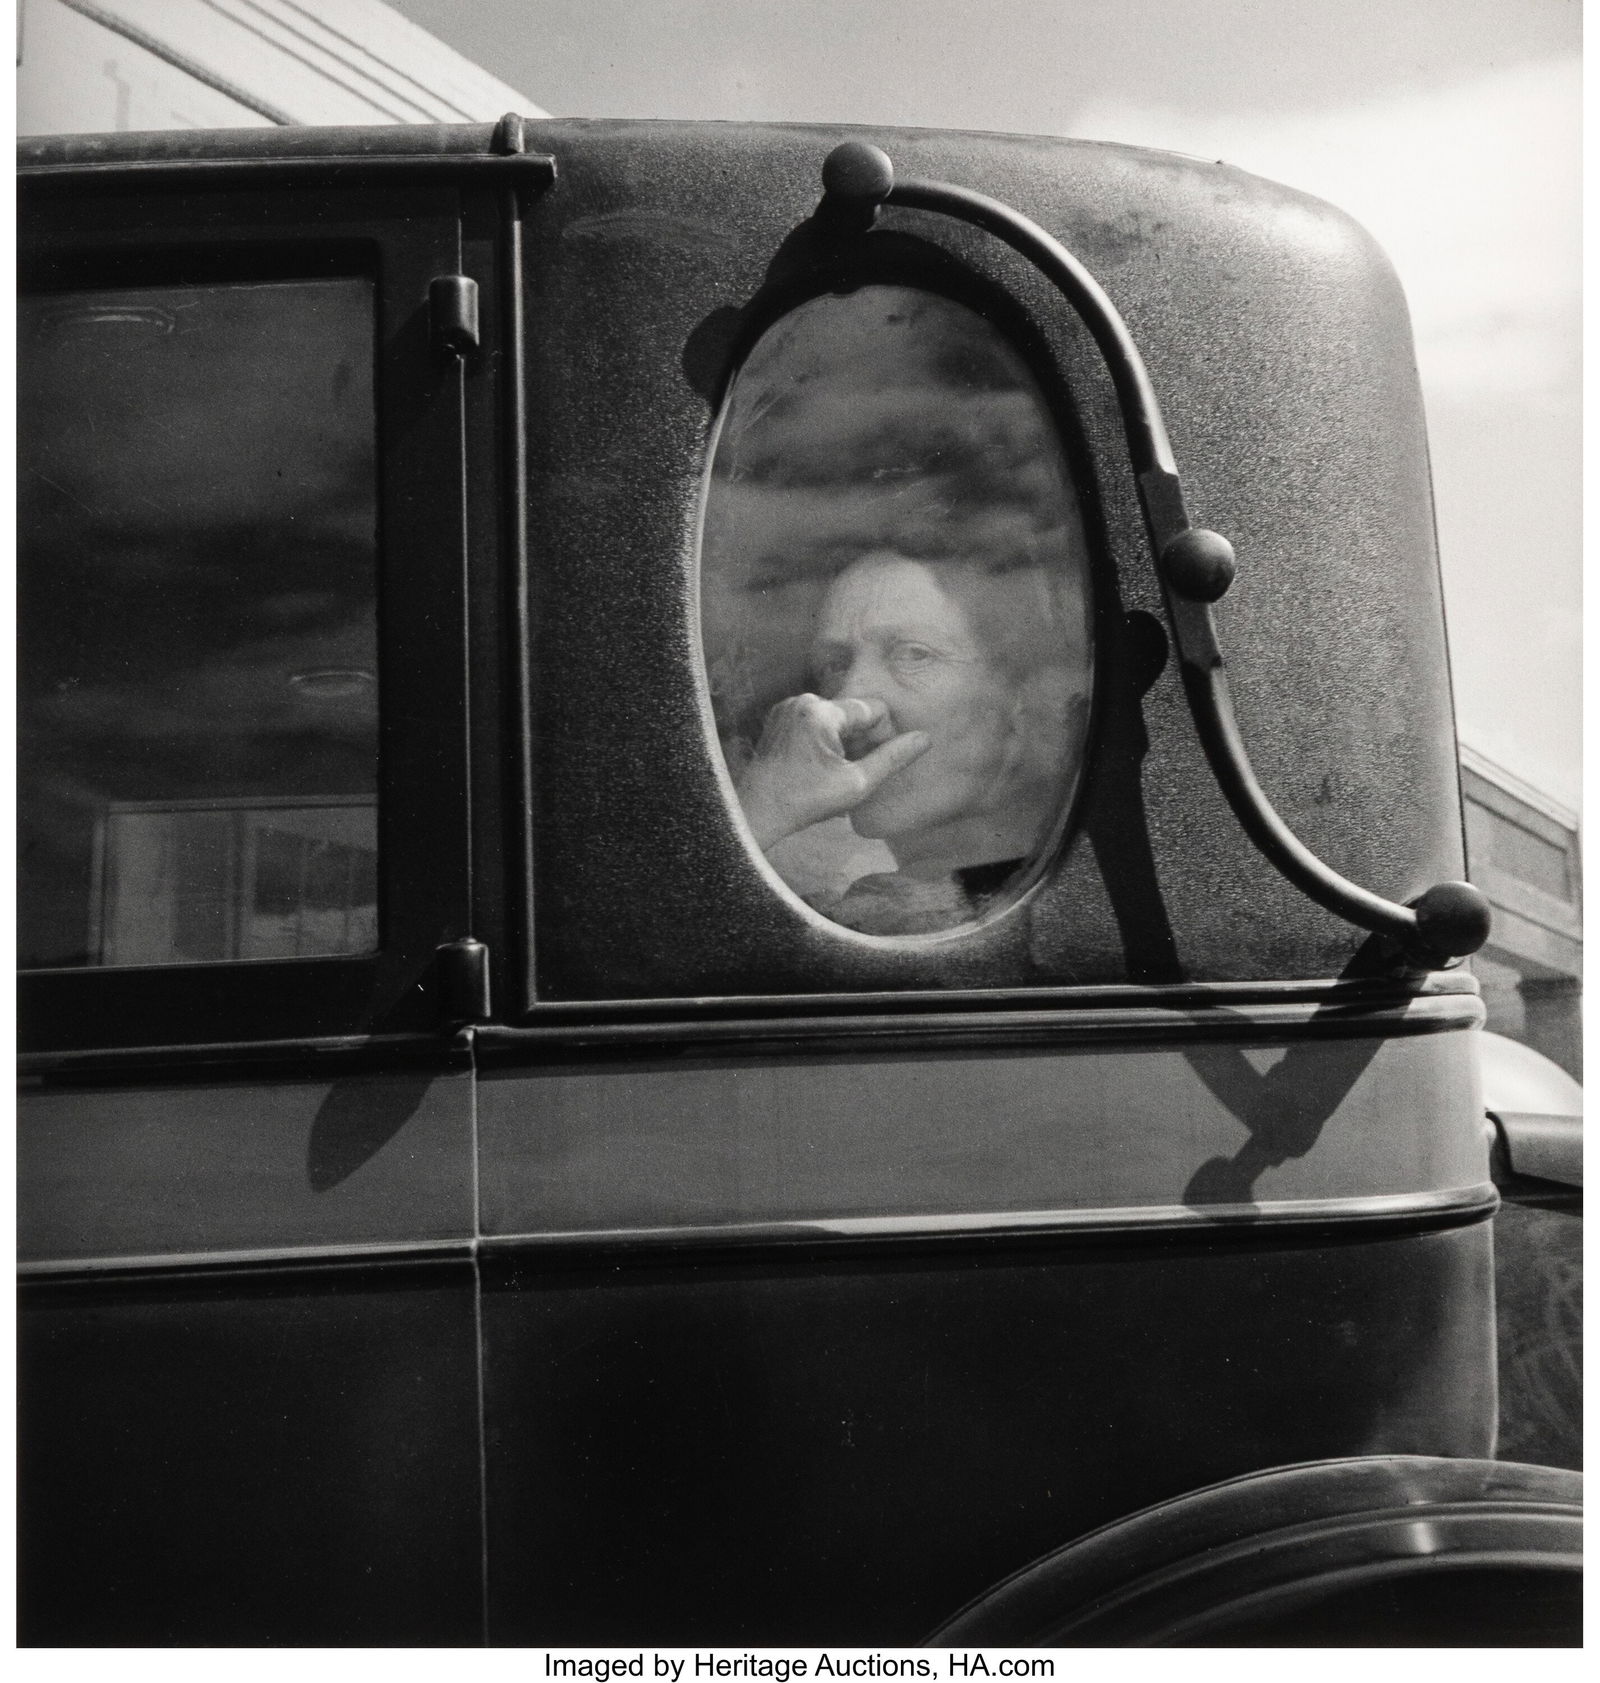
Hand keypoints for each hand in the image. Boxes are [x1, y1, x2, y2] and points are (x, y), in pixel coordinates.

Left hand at [734, 694, 930, 848]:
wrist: (758, 812)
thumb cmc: (805, 801)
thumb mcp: (857, 783)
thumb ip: (892, 758)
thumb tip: (924, 739)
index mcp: (821, 712)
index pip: (873, 709)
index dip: (883, 737)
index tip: (874, 763)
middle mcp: (802, 702)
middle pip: (852, 713)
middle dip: (861, 741)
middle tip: (855, 773)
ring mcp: (787, 709)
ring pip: (835, 720)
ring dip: (844, 743)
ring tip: (836, 775)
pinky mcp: (779, 720)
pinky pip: (814, 724)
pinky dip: (824, 742)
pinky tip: (821, 769)